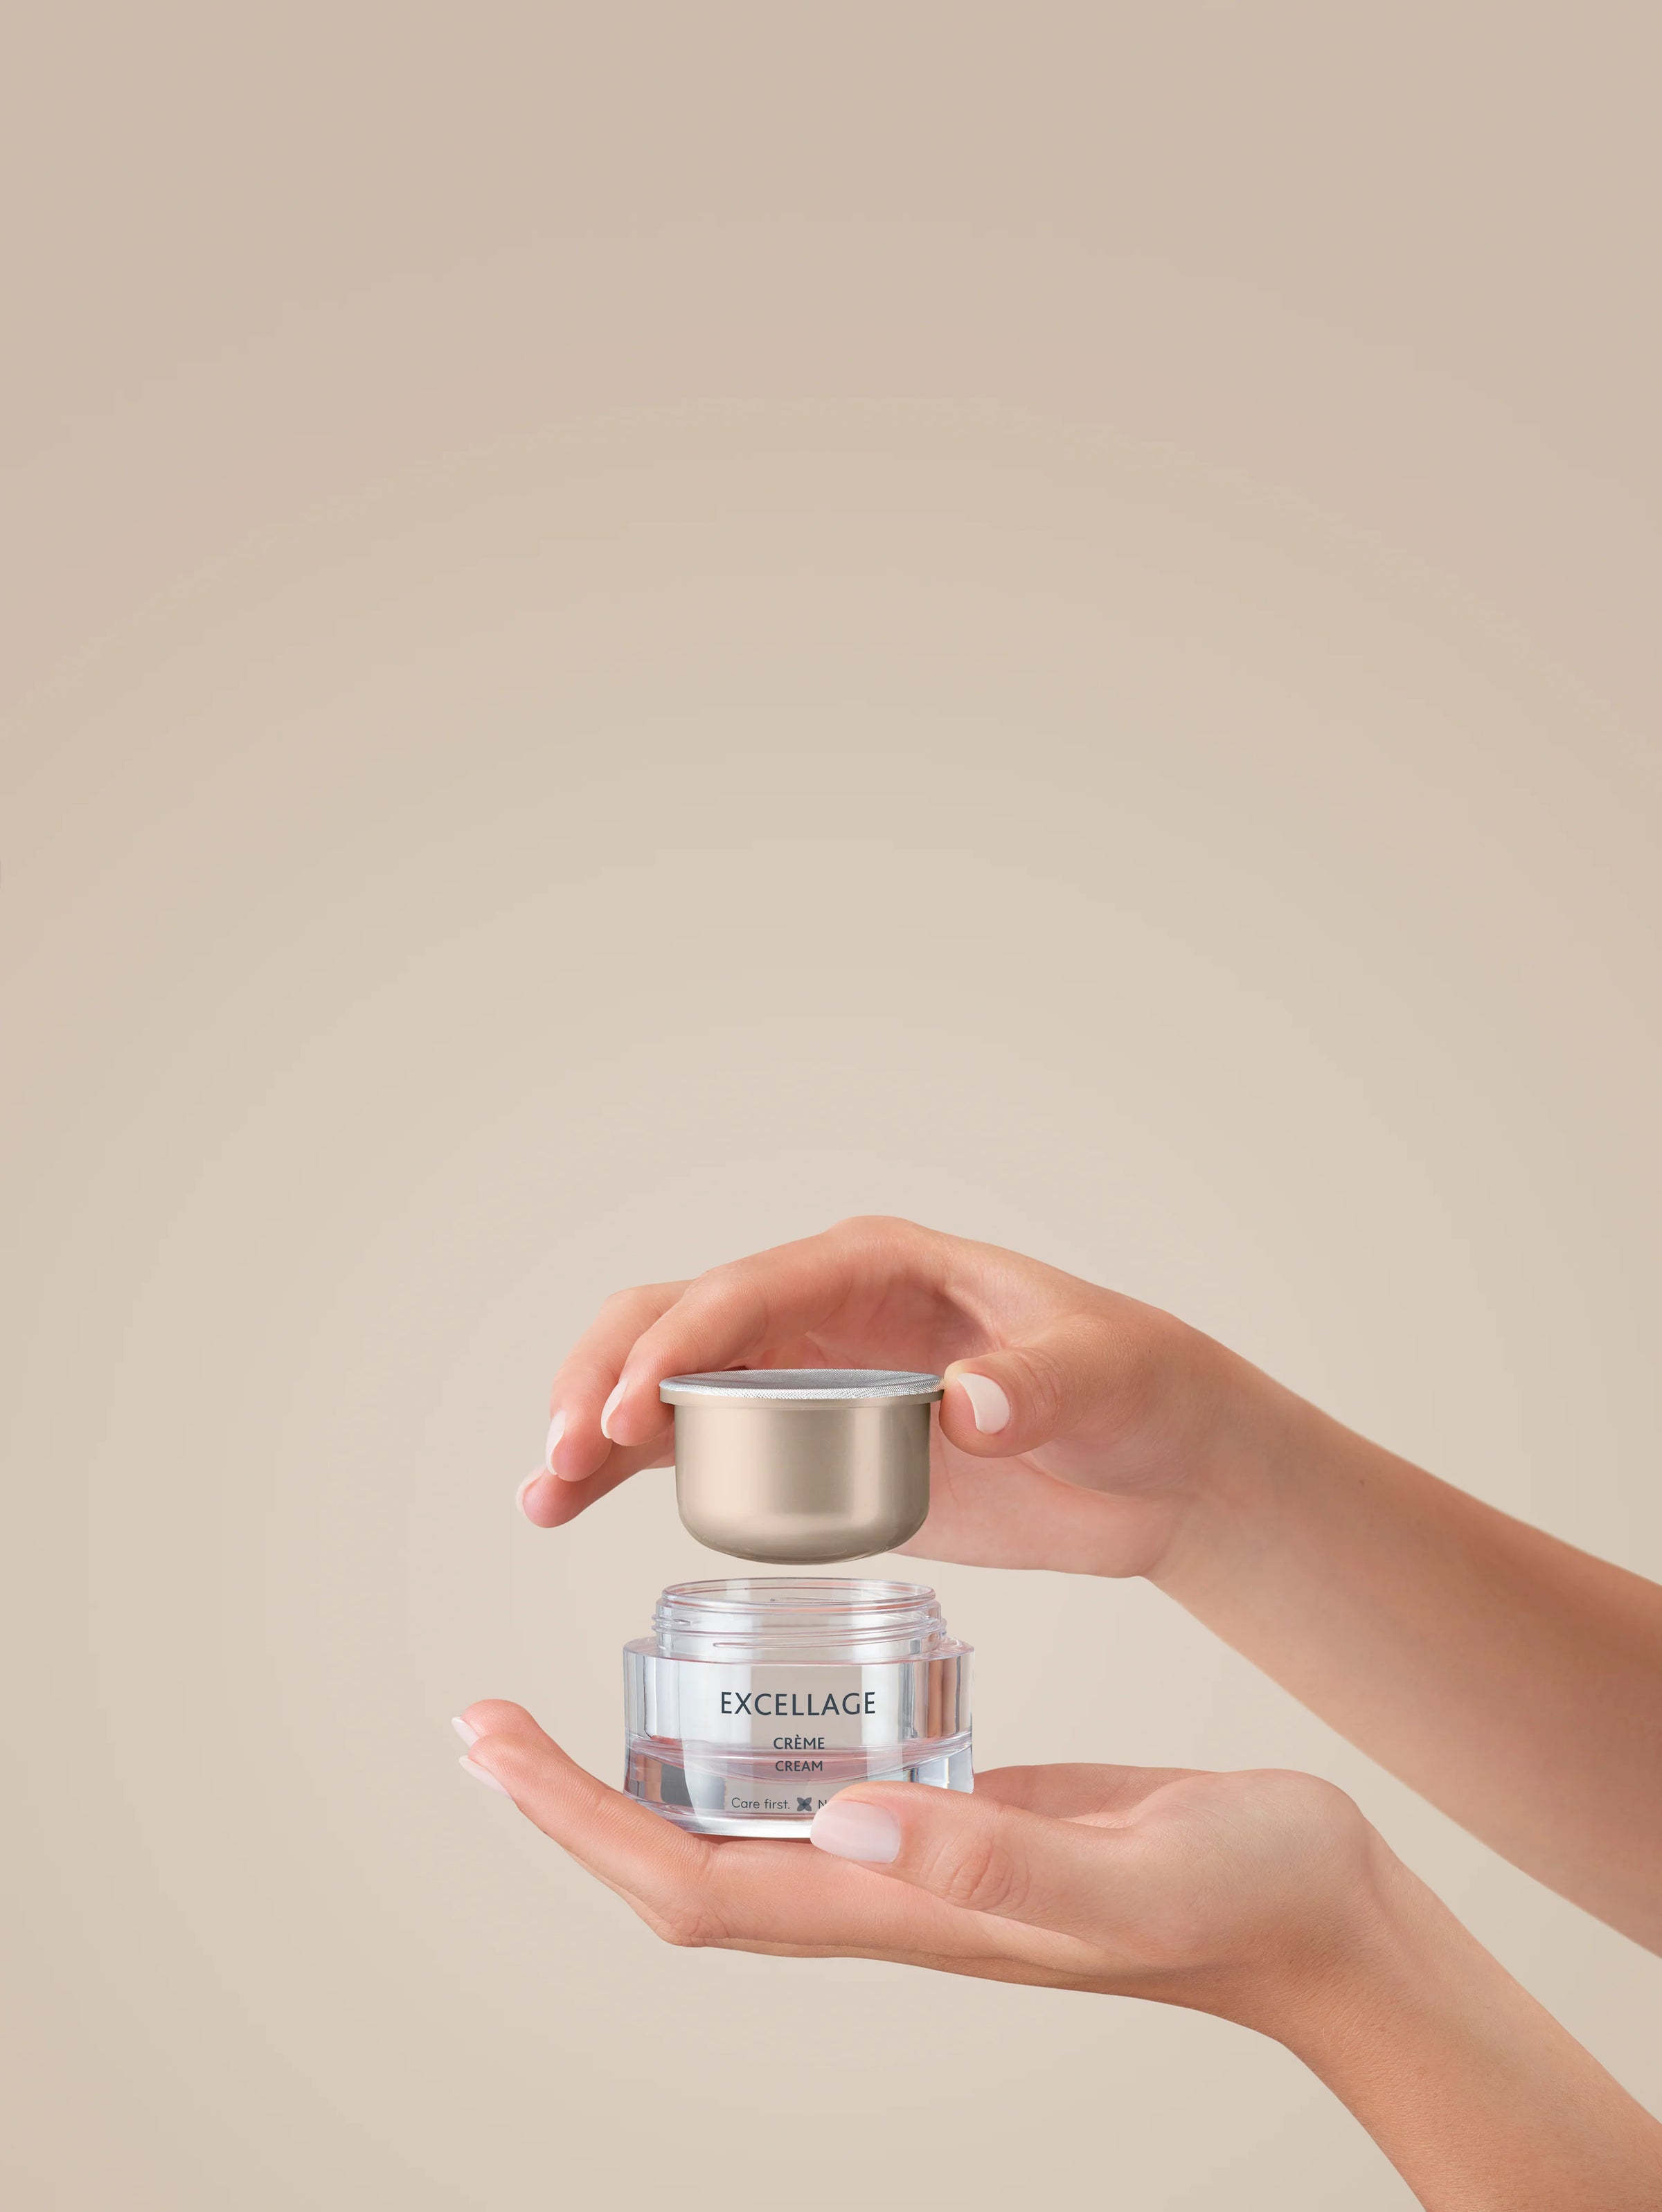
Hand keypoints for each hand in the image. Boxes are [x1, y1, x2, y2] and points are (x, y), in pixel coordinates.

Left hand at [454, 1699, 1380, 2022]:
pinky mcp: (954, 1816)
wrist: (1317, 1912)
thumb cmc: (1244, 1896)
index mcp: (905, 1911)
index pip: (694, 1885)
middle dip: (567, 1808)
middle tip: (485, 1726)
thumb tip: (848, 1823)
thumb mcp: (1125, 1873)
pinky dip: (741, 1757)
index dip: (580, 1826)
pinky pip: (811, 1798)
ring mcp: (916, 1859)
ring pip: (736, 1838)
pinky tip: (738, 1708)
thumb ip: (995, 1860)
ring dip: (633, 1792)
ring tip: (566, 1726)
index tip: (497, 1744)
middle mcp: (888, 1892)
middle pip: (681, 1870)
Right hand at [518, 1216, 1259, 1578]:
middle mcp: (820, 1309)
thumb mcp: (1099, 1377)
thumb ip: (1035, 1384)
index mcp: (876, 1263)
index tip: (633, 1412)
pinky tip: (567, 1504)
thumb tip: (969, 1399)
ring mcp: (802, 1376)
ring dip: (594, 1425)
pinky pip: (690, 1445)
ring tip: (543, 1494)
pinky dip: (624, 1468)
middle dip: (610, 1377)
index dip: (682, 1344)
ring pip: (664, 1381)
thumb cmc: (1134, 1388)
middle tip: (566, 1455)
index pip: (751, 1291)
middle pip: (677, 1319)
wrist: (1153, 1463)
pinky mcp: (802, 1444)